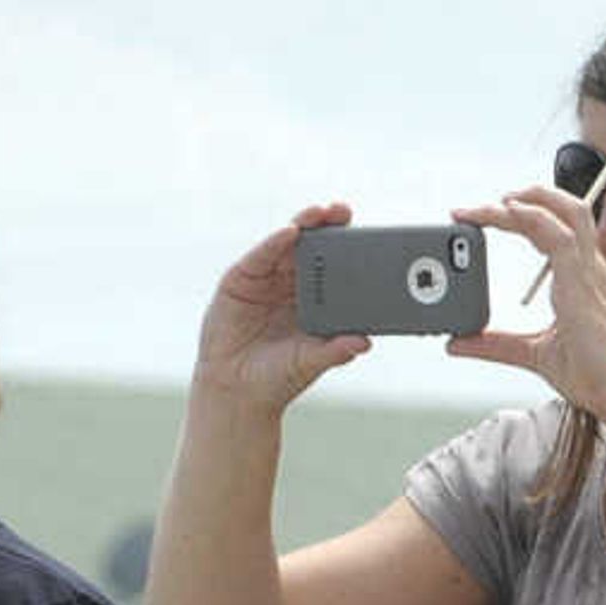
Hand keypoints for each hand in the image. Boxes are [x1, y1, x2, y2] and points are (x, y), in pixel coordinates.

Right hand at [191, 204, 373, 410]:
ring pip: (285, 243)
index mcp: (315, 299)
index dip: (347, 246)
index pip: (334, 264)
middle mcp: (290, 283)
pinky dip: (273, 243)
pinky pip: (259, 256)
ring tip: (319, 214)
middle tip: (342, 211)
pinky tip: (288, 233)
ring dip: (302, 225)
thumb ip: (336, 351)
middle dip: (327, 225)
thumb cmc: (278, 377)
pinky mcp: (239, 280)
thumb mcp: (311, 362)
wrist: (236, 393)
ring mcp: (265, 279)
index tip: (369, 234)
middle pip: (311, 245)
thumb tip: (365, 342)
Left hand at [445, 184, 605, 429]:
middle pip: (562, 210)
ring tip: (495, 199)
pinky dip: (531, 215)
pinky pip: (556, 232)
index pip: (554, 231)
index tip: (484, 219)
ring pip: (564, 210)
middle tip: (481, 207)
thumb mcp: (535, 355)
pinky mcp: (580, 279)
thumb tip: (460, 342)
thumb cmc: (597, 377)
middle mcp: (589, 267)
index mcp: (583, 279)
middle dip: (524, 197)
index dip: (522, 217)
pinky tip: (508, 210)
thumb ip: (498, 345)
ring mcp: (587, 270)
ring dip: (528, 197)